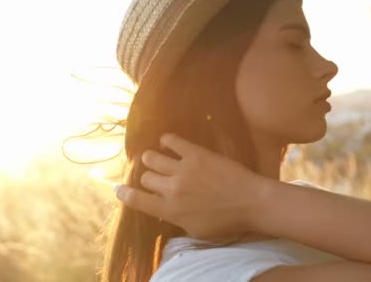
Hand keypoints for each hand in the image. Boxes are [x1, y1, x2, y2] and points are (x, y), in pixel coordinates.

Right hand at [114, 133, 263, 240]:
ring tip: (156, 157)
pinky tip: (167, 141)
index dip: (124, 194)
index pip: (137, 201)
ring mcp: (183, 169)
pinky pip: (172, 140)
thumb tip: (165, 210)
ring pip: (152, 158)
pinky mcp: (196, 153)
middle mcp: (172, 189)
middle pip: (146, 177)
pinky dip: (167, 140)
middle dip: (148, 177)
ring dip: (152, 158)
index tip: (118, 188)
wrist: (251, 202)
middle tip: (154, 175)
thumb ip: (177, 219)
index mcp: (170, 211)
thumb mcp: (196, 230)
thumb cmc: (227, 221)